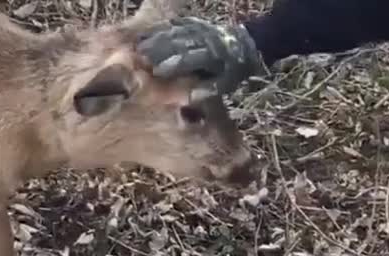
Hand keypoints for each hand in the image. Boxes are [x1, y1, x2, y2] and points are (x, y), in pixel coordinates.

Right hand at [136, 17, 261, 95]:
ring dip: (157, 37)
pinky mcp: (198, 24)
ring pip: (176, 32)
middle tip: (139, 55)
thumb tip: (190, 98)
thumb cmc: (234, 70)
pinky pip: (179, 23)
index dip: (171, 65)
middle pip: (177, 43)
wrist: (249, 44)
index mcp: (212, 56)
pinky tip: (151, 31)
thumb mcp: (227, 84)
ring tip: (140, 44)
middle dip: (158, 49)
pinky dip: (164, 27)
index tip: (155, 71)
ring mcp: (200, 30)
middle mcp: (204, 41)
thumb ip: (208, 90)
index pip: (188, 59)